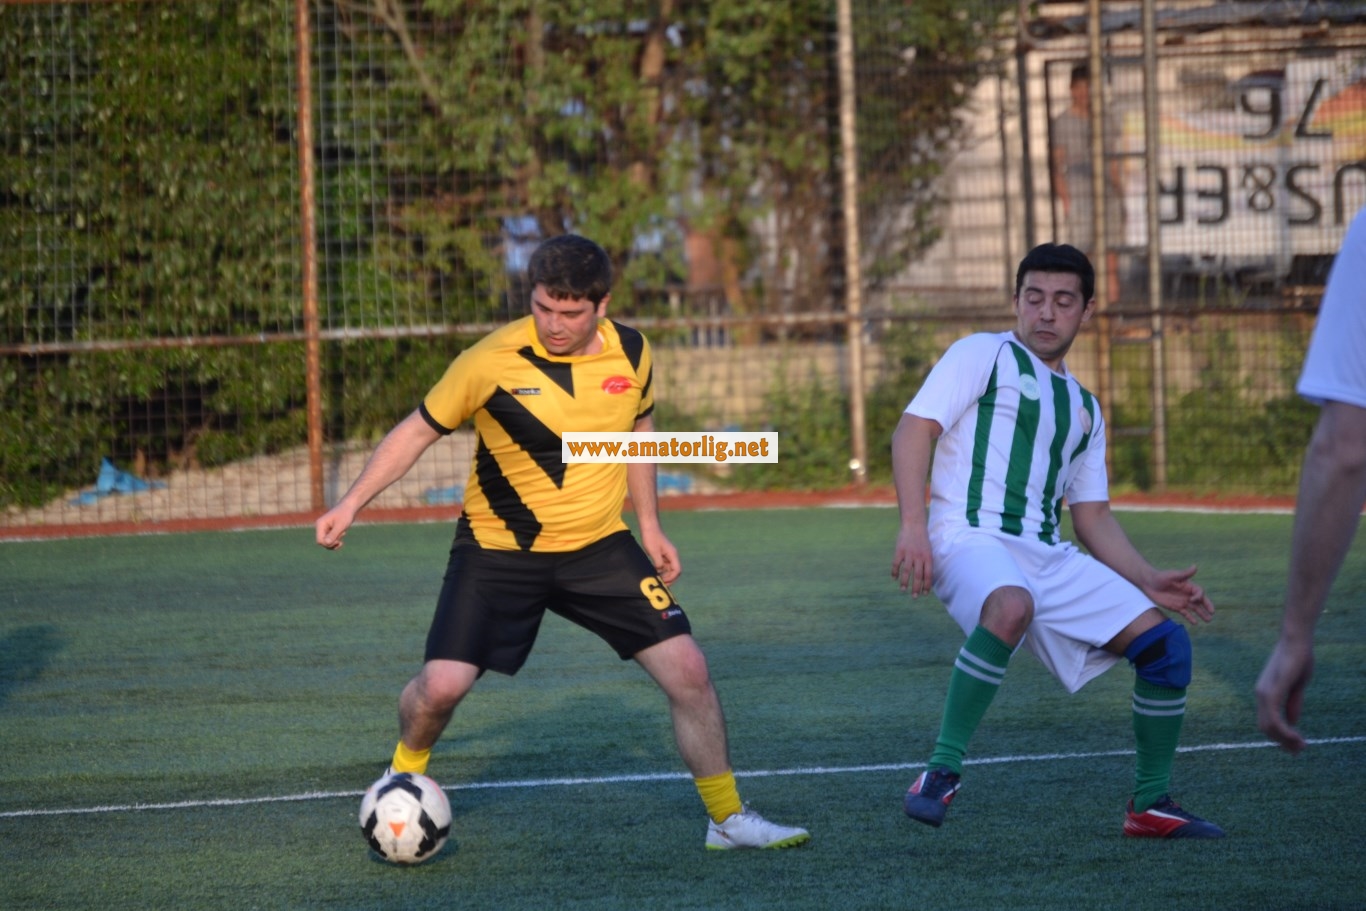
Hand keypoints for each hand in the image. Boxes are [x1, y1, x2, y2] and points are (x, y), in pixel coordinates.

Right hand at [315, 505, 354, 550]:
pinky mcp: (329, 530)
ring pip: (326, 542)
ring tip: (342, 534)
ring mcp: (324, 529)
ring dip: (335, 542)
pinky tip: (342, 535)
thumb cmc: (345, 514)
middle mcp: (320, 527)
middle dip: (332, 543)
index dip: (328, 544)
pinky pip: (330, 540)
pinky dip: (336, 540)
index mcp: (320, 524)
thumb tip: (326, 543)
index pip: (320, 540)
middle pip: (322, 542)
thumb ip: (333, 534)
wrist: (350, 507)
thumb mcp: (340, 525)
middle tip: (341, 540)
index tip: (338, 541)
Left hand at [641, 529, 680, 583]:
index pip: (677, 570)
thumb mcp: (654, 551)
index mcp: (673, 555)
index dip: (671, 578)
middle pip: (675, 571)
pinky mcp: (662, 555)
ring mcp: (668, 556)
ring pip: (669, 570)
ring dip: (665, 576)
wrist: (649, 527)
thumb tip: (660, 571)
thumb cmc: (651, 537)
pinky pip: (664, 566)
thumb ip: (658, 563)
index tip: (663, 581)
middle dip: (670, 579)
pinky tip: (654, 574)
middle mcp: (672, 556)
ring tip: (657, 580)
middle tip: (661, 584)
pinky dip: (661, 571)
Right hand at [891, 525, 933, 596]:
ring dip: (904, 582)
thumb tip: (926, 579)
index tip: (924, 594)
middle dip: (916, 588)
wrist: (914, 524)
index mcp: (928, 557)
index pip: (928, 575)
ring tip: (903, 590)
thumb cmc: (922, 540)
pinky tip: (894, 578)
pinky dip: (894, 572)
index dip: (927, 585)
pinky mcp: (899, 550)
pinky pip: (896, 564)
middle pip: (918, 576)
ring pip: (906, 572)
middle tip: (914, 597)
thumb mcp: (928, 550)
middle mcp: (919, 557)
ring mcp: (909, 554)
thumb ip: (927, 563)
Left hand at [1144, 565, 1214, 624]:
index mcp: (1189, 586)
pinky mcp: (1176, 607)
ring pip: (1195, 609)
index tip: (1193, 600)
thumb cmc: (1160, 577)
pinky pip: (1185, 613)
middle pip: (1200, 601)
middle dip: (1207, 607)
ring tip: (1208, 621)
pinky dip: (1190, 618)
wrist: (1149, 583)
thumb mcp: (1172, 575)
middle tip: (1212, 613)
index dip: (1199, 597)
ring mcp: (1183, 601)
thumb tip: (1195, 566)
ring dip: (1202, 614)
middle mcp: (1188, 594)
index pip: (1199, 592)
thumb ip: (1184, 573)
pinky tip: (1195, 623)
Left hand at [1254, 637, 1312, 753]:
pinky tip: (1296, 736)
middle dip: (1283, 742)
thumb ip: (1293, 704)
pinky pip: (1275, 717)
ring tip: (1301, 746)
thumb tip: (1292, 722)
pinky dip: (1285, 731)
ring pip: (1269, 726)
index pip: (1267, 722)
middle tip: (1300, 750)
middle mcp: (1261, 694)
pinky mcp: (1273, 690)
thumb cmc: (1298, 660)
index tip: (1297, 745)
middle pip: (1266, 728)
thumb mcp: (1296, 686)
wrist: (1296, 640)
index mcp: (1265, 693)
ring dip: (1285, 740)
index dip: (1280, 737)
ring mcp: (1265, 692)